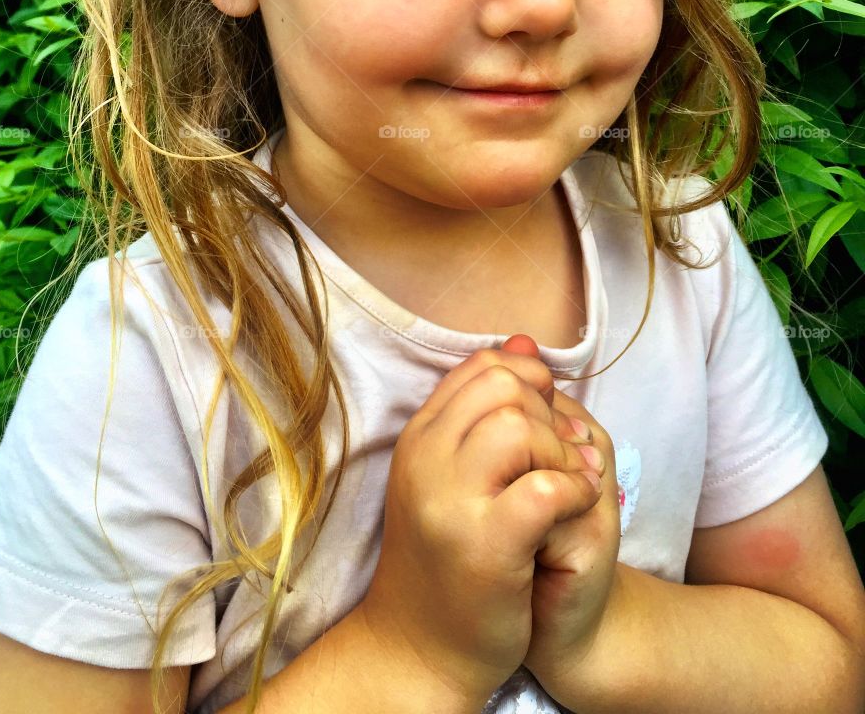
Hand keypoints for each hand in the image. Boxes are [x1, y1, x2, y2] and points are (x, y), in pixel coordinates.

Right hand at [359, 344, 603, 707]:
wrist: (419, 650)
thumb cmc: (446, 558)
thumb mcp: (454, 474)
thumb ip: (486, 411)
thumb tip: (527, 341)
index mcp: (419, 438)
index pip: (481, 368)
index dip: (529, 381)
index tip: (545, 420)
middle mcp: (425, 460)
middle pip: (503, 387)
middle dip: (547, 413)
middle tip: (560, 457)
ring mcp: (450, 502)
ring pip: (519, 426)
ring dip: (560, 452)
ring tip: (568, 485)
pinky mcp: (484, 545)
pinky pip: (544, 487)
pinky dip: (572, 490)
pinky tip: (571, 510)